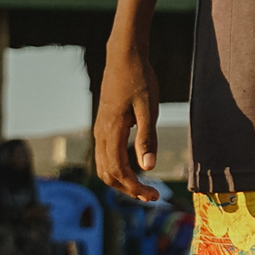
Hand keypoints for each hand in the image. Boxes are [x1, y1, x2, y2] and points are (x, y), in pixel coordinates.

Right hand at [88, 42, 162, 201]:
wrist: (123, 57)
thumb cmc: (140, 80)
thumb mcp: (149, 109)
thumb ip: (147, 138)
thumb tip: (148, 168)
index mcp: (112, 131)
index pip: (119, 171)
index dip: (135, 187)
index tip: (154, 196)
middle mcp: (101, 134)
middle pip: (108, 174)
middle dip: (128, 189)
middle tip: (152, 196)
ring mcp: (100, 131)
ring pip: (104, 167)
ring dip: (122, 181)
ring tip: (144, 187)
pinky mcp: (103, 126)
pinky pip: (105, 155)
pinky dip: (117, 168)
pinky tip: (135, 168)